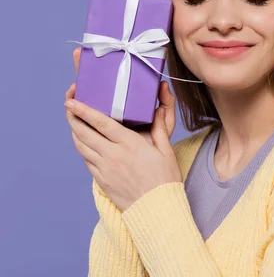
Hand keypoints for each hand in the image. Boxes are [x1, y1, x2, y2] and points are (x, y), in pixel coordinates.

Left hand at [66, 48, 180, 210]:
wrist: (157, 208)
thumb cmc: (165, 179)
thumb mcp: (166, 151)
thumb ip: (160, 129)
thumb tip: (160, 111)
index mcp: (130, 144)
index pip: (101, 123)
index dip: (84, 110)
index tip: (72, 102)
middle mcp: (113, 155)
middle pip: (85, 133)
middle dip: (73, 118)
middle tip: (69, 108)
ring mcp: (105, 168)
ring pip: (82, 147)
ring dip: (75, 133)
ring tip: (74, 123)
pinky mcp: (102, 180)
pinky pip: (87, 161)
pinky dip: (83, 149)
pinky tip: (86, 144)